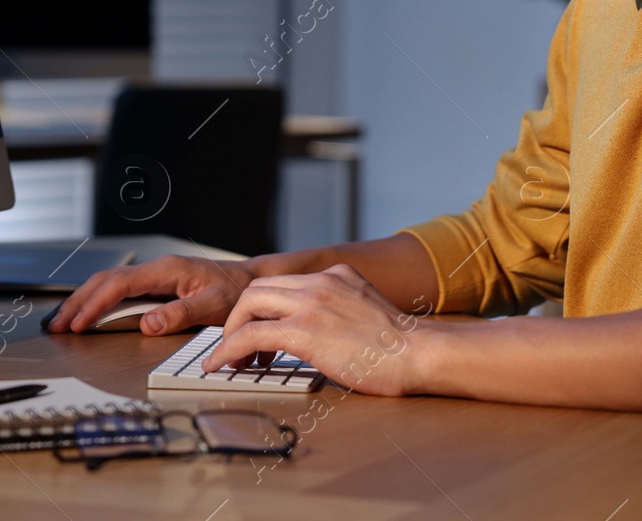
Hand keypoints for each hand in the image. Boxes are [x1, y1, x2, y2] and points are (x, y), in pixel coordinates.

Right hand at [43, 254, 256, 334]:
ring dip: (84, 301)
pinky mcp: (155, 284)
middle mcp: (156, 269)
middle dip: (78, 302)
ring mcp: (154, 275)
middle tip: (56, 325)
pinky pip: (119, 290)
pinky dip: (98, 301)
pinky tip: (88, 313)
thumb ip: (181, 313)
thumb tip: (147, 324)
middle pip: (105, 280)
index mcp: (166, 270)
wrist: (249, 280)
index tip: (77, 324)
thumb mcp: (214, 305)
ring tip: (62, 321)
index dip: (95, 304)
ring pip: (108, 283)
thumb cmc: (235, 291)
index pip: (119, 284)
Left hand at [202, 264, 431, 396]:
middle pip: (258, 288)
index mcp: (336, 275)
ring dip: (230, 332)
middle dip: (240, 317)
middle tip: (237, 346)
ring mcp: (312, 302)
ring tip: (227, 359)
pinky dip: (229, 349)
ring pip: (249, 304)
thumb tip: (322, 333)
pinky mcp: (305, 329)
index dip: (261, 308)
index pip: (282, 283)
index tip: (255, 332)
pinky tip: (222, 366)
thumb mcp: (366, 310)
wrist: (420, 353)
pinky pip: (252, 334)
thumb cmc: (400, 346)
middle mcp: (321, 281)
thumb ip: (340, 309)